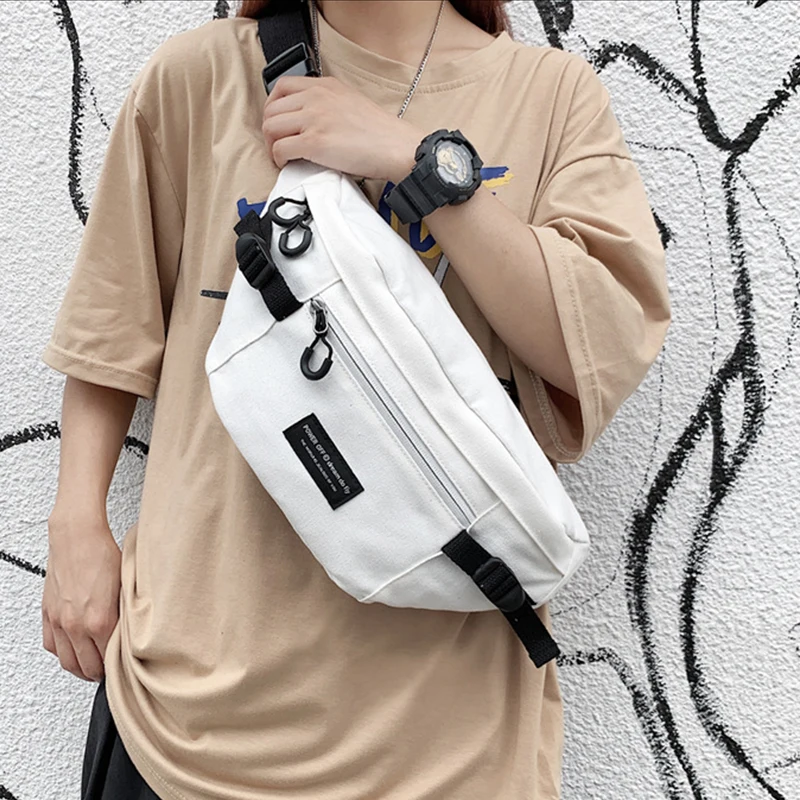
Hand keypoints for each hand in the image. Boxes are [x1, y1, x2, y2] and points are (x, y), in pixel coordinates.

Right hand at [42, 513, 121, 681]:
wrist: (77, 537)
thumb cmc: (103, 554)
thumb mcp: (126, 587)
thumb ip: (126, 615)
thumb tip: (131, 633)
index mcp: (100, 620)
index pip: (109, 659)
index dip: (119, 666)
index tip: (124, 667)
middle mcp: (76, 624)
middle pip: (87, 667)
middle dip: (100, 673)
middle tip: (110, 671)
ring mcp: (60, 621)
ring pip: (67, 661)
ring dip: (81, 669)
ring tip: (93, 667)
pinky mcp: (48, 614)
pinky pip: (51, 645)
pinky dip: (62, 653)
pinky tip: (73, 651)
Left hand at [262, 76, 422, 183]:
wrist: (396, 147)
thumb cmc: (380, 133)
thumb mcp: (352, 102)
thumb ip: (328, 104)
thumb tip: (309, 119)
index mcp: (326, 86)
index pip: (282, 86)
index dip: (273, 107)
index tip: (278, 122)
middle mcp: (316, 98)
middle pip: (272, 109)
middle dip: (270, 129)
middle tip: (277, 144)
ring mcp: (314, 119)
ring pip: (271, 128)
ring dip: (272, 145)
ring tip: (283, 156)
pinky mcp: (314, 142)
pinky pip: (280, 149)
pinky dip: (279, 159)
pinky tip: (289, 164)